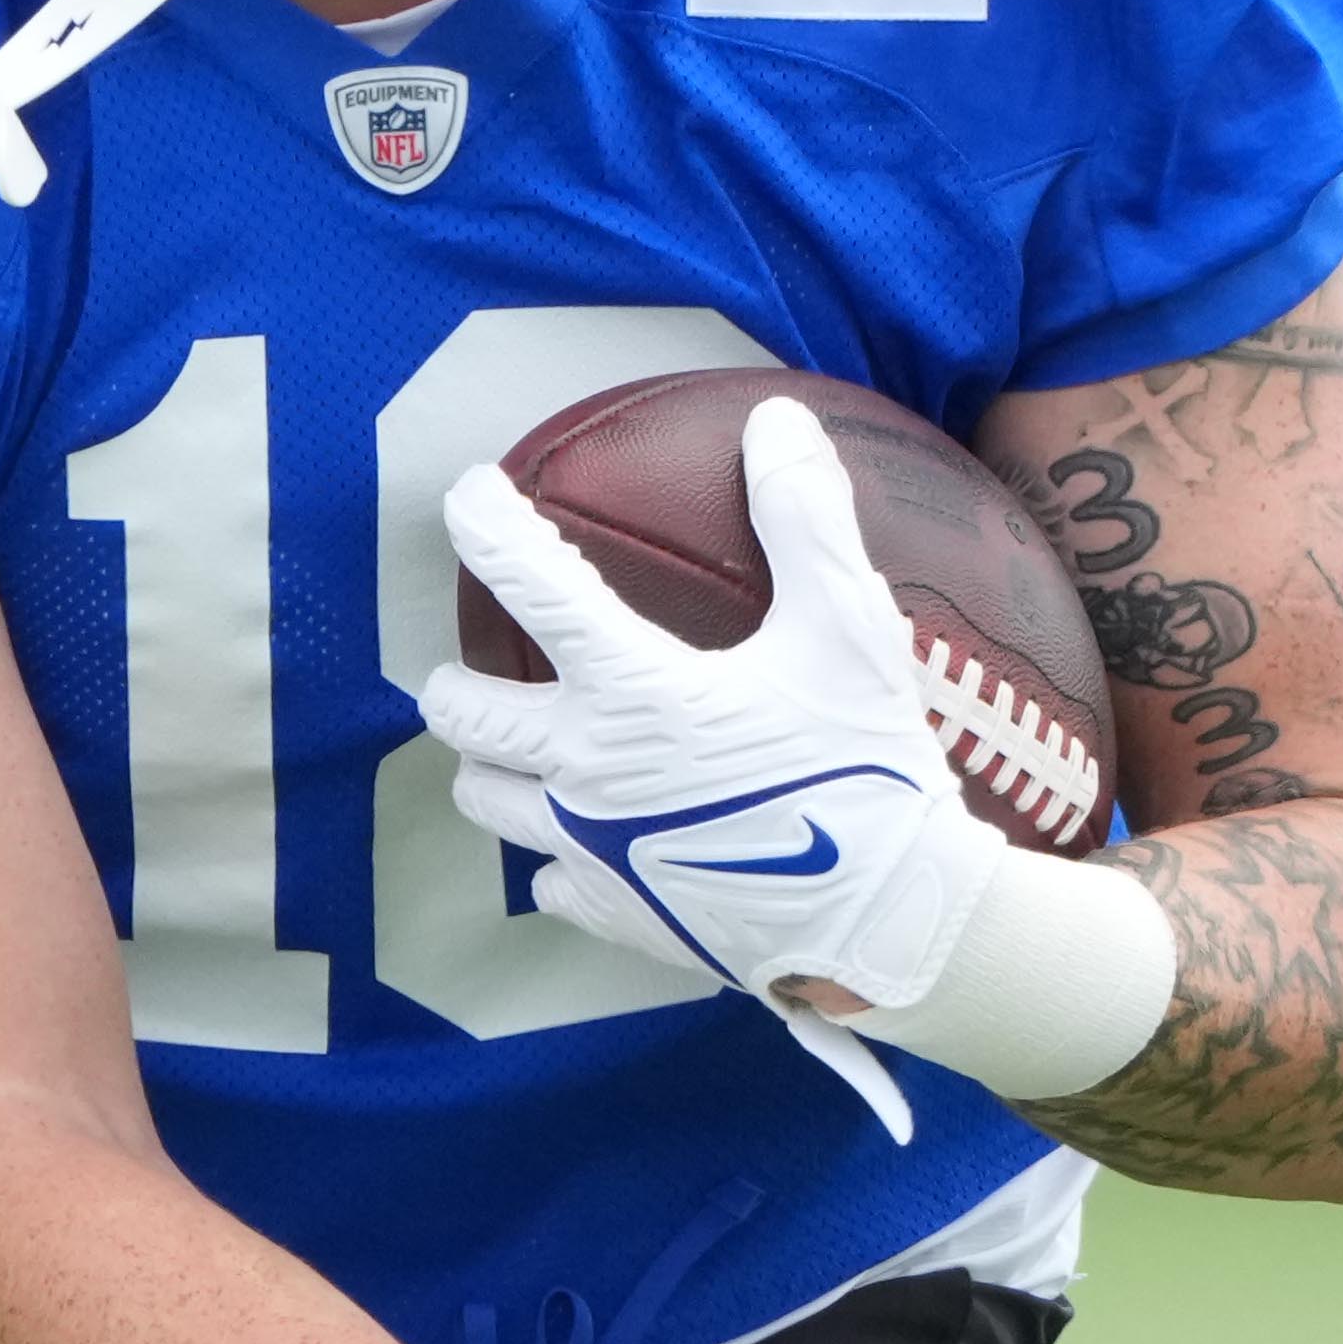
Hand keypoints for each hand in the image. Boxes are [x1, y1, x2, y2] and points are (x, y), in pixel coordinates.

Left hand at [417, 403, 1011, 1133]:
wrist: (886, 919)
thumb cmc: (866, 767)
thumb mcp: (848, 631)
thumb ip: (805, 521)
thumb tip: (775, 424)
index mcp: (632, 691)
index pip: (531, 584)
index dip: (487, 526)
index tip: (470, 499)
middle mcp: (584, 770)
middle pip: (462, 714)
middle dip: (456, 679)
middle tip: (482, 663)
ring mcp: (589, 849)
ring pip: (484, 799)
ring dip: (491, 765)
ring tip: (526, 747)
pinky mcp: (612, 912)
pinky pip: (547, 879)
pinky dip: (555, 854)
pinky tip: (592, 839)